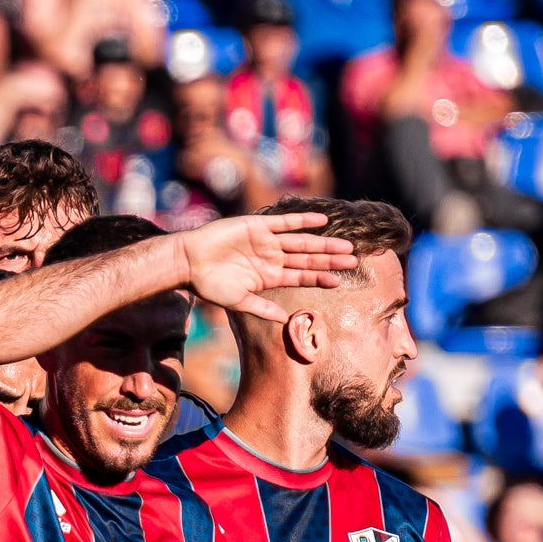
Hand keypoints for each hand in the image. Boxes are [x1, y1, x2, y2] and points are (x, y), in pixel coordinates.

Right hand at [175, 212, 356, 322]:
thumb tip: (285, 320)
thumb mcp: (237, 301)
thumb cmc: (209, 285)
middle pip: (307, 259)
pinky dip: (302, 221)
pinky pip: (285, 222)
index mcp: (268, 276)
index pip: (301, 276)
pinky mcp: (258, 225)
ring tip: (345, 246)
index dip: (320, 278)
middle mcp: (271, 258)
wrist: (188, 262)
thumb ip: (261, 308)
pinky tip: (322, 221)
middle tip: (354, 260)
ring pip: (302, 242)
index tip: (339, 281)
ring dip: (323, 243)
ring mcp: (266, 241)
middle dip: (329, 260)